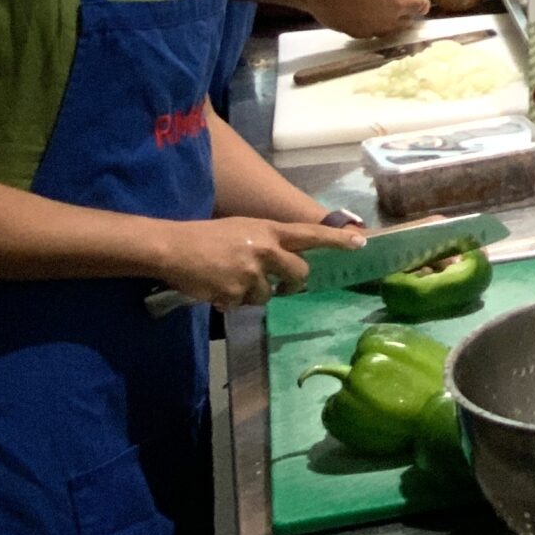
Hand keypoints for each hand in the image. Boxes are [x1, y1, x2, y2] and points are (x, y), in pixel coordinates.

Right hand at [153, 216, 362, 308]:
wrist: (174, 247)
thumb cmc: (209, 236)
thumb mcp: (245, 229)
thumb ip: (269, 242)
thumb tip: (289, 258)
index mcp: (269, 231)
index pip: (310, 235)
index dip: (337, 240)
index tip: (360, 243)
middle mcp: (265, 250)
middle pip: (300, 274)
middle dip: (293, 284)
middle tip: (283, 286)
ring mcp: (251, 273)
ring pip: (268, 295)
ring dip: (254, 293)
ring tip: (231, 280)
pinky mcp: (235, 293)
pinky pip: (243, 304)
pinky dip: (233, 300)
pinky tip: (218, 288)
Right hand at [314, 0, 429, 38]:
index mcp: (397, 4)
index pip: (417, 7)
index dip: (422, 5)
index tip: (423, 3)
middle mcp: (388, 22)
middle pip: (405, 23)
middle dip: (409, 17)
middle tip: (408, 12)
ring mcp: (372, 31)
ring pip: (389, 31)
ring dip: (393, 25)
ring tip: (390, 19)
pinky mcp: (357, 35)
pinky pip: (371, 33)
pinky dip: (374, 27)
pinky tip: (370, 21)